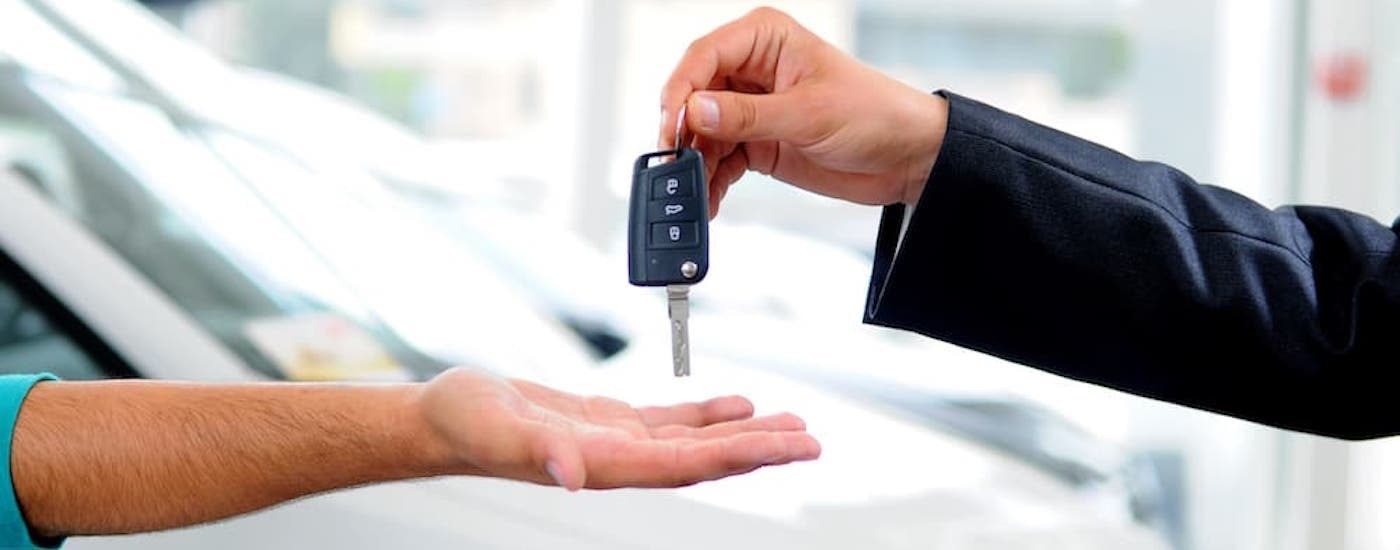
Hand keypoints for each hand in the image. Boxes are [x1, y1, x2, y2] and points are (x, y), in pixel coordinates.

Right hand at [417, 367, 820, 490]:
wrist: (443, 418)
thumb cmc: (464, 425)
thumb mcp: (497, 430)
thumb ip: (537, 451)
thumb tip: (572, 473)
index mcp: (604, 464)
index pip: (686, 465)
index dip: (739, 455)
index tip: (785, 446)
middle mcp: (620, 460)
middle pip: (706, 459)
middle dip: (761, 450)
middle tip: (812, 440)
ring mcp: (617, 443)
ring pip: (696, 442)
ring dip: (744, 434)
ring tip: (791, 425)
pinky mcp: (608, 422)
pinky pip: (670, 422)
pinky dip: (706, 415)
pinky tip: (735, 404)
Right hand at [660, 7, 948, 214]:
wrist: (908, 158)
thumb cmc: (876, 114)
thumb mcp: (809, 114)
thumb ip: (748, 115)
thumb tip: (696, 112)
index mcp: (766, 40)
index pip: (705, 56)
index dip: (682, 90)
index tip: (673, 125)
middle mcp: (753, 70)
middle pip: (695, 97)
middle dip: (683, 133)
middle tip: (675, 165)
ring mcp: (753, 108)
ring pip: (703, 133)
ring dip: (695, 164)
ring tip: (692, 192)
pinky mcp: (758, 143)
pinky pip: (721, 160)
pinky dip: (712, 181)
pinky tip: (709, 201)